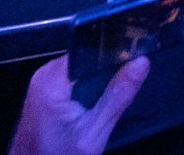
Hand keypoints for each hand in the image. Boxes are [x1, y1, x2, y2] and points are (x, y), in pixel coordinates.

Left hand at [6, 55, 147, 154]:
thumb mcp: (93, 134)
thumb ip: (116, 98)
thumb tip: (141, 63)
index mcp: (53, 80)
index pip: (90, 49)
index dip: (115, 50)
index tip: (137, 55)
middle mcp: (44, 74)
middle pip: (86, 58)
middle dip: (108, 68)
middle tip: (131, 79)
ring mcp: (42, 82)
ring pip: (81, 67)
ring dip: (98, 79)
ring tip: (116, 93)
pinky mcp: (44, 90)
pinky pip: (72, 78)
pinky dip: (86, 87)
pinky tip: (97, 103)